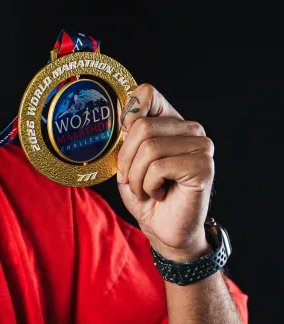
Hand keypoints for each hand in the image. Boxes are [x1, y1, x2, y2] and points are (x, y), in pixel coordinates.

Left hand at [116, 83, 213, 260]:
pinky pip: (159, 167)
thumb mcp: (128, 163)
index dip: (126, 115)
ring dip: (137, 177)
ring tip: (147, 189)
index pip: (146, 93)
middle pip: (141, 126)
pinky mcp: (203, 166)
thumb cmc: (146, 196)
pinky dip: (149, 186)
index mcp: (171, 122)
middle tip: (131, 179)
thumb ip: (126, 137)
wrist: (165, 230)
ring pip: (149, 148)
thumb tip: (120, 115)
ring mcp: (201, 146)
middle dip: (126, 159)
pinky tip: (160, 194)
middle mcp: (191, 129)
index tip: (123, 142)